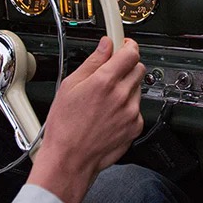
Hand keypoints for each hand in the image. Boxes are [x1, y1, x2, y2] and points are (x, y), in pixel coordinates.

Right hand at [27, 37, 144, 202]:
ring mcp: (131, 112)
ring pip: (137, 88)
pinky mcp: (135, 126)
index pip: (130, 52)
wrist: (70, 159)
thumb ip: (92, 62)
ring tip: (105, 99)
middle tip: (111, 72)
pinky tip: (110, 114)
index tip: (124, 43)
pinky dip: (127, 107)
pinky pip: (137, 108)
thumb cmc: (65, 126)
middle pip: (137, 68)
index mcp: (104, 82)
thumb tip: (105, 45)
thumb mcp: (69, 86)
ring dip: (126, 87)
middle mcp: (121, 96)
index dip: (128, 45)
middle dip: (126, 66)